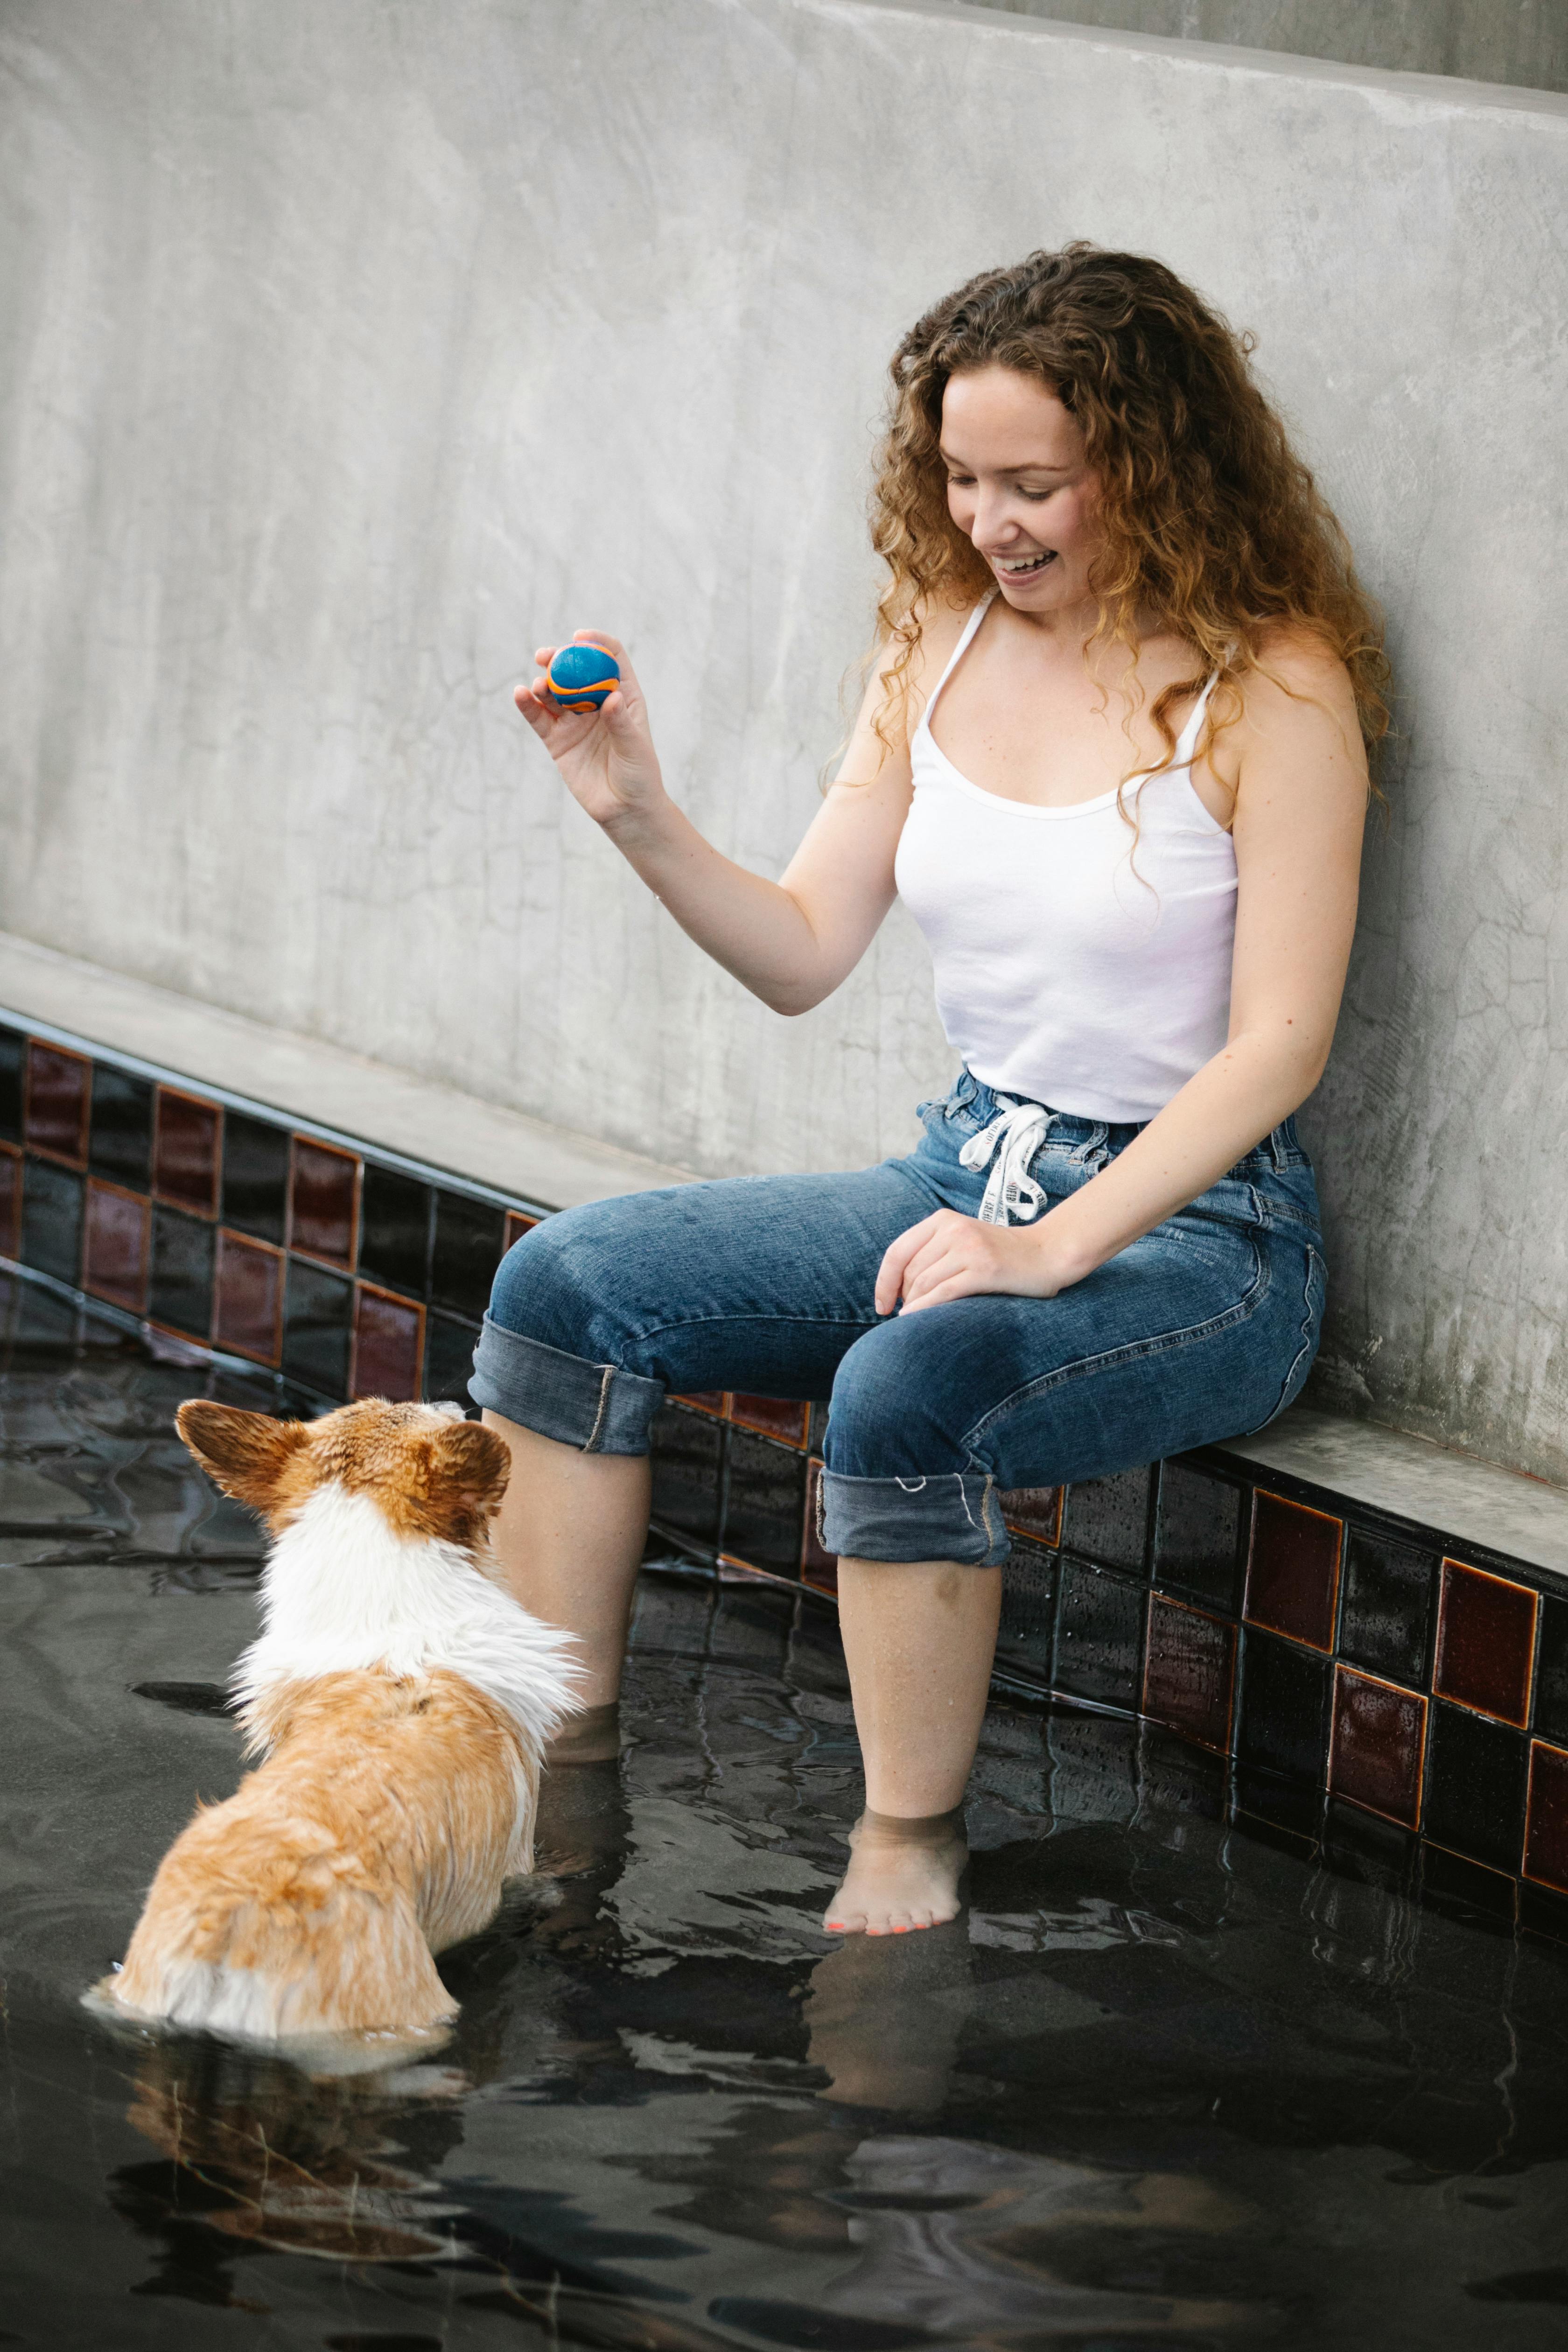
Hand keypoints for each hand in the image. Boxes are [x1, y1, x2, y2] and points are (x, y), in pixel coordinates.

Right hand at [514, 632, 667, 833]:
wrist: (624, 810)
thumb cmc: (639, 776)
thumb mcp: (635, 747)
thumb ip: (621, 722)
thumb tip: (612, 697)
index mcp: (623, 696)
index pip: (610, 660)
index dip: (595, 644)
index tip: (579, 638)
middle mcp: (596, 704)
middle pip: (575, 671)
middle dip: (559, 660)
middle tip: (547, 656)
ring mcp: (574, 720)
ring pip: (554, 692)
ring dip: (543, 683)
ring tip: (539, 687)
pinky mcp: (557, 740)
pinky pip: (539, 718)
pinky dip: (527, 705)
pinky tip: (520, 695)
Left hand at [875, 1209, 1074, 1315]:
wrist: (1047, 1253)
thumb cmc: (1001, 1253)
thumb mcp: (963, 1240)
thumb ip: (933, 1252)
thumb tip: (897, 1287)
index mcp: (943, 1220)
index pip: (898, 1251)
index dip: (883, 1281)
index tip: (880, 1304)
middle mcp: (954, 1230)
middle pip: (910, 1270)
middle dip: (901, 1297)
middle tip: (904, 1316)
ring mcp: (970, 1248)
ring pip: (924, 1282)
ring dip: (912, 1306)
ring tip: (912, 1321)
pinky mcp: (985, 1269)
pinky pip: (943, 1292)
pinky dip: (924, 1308)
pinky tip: (915, 1320)